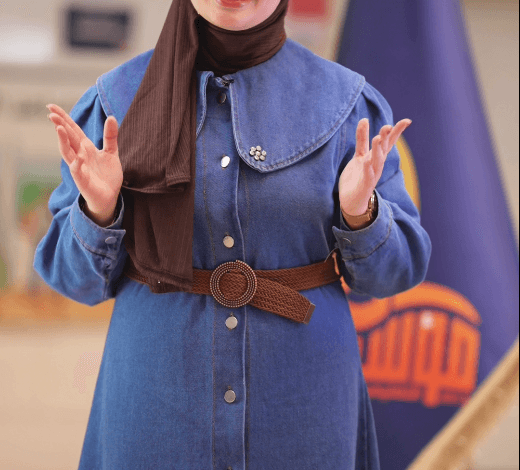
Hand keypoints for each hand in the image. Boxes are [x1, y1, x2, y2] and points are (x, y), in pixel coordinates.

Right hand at [47, 104, 122, 226]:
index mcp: (86, 147)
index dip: (64, 118)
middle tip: (51, 113)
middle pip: (68, 138)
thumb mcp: (111, 152)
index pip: (73, 130)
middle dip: (60, 126)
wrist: (109, 196)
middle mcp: (79, 155)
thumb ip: (110, 136)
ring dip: (63, 141)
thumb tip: (112, 116)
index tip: (51, 106)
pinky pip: (77, 172)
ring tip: (59, 129)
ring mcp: (79, 168)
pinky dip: (76, 166)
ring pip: (68, 153)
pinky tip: (76, 160)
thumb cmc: (107, 175)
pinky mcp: (83, 181)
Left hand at [339, 118, 410, 215]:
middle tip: (387, 126)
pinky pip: (367, 177)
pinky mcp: (364, 186)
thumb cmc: (357, 176)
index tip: (407, 121)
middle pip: (383, 150)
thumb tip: (364, 119)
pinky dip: (367, 170)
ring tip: (377, 138)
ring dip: (378, 151)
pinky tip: (366, 162)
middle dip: (386, 138)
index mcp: (376, 156)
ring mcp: (372, 175)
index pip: (389, 142)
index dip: (397, 132)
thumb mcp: (359, 155)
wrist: (352, 201)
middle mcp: (377, 165)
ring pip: (376, 162)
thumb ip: (362, 138)